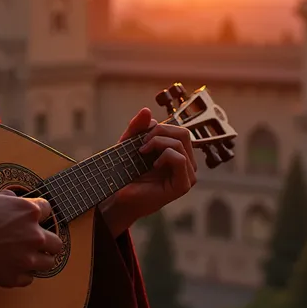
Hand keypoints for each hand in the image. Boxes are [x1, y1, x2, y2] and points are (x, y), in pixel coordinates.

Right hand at [0, 189, 62, 287]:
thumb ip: (7, 198)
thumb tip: (11, 198)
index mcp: (29, 211)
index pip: (47, 210)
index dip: (39, 213)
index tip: (34, 218)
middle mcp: (33, 235)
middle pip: (56, 242)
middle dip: (47, 241)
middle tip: (37, 243)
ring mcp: (25, 258)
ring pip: (48, 263)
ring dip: (39, 259)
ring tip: (28, 258)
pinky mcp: (13, 276)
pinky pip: (28, 279)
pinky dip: (22, 274)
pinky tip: (13, 268)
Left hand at [102, 108, 196, 234]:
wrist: (119, 197)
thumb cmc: (127, 173)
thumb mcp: (129, 144)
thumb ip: (137, 127)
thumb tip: (147, 110)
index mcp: (179, 153)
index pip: (179, 130)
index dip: (160, 127)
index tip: (141, 137)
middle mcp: (187, 163)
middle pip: (183, 133)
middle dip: (160, 132)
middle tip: (142, 143)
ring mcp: (187, 175)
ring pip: (180, 143)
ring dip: (158, 142)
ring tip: (143, 152)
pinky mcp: (183, 185)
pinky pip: (180, 159)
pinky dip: (165, 155)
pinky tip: (153, 164)